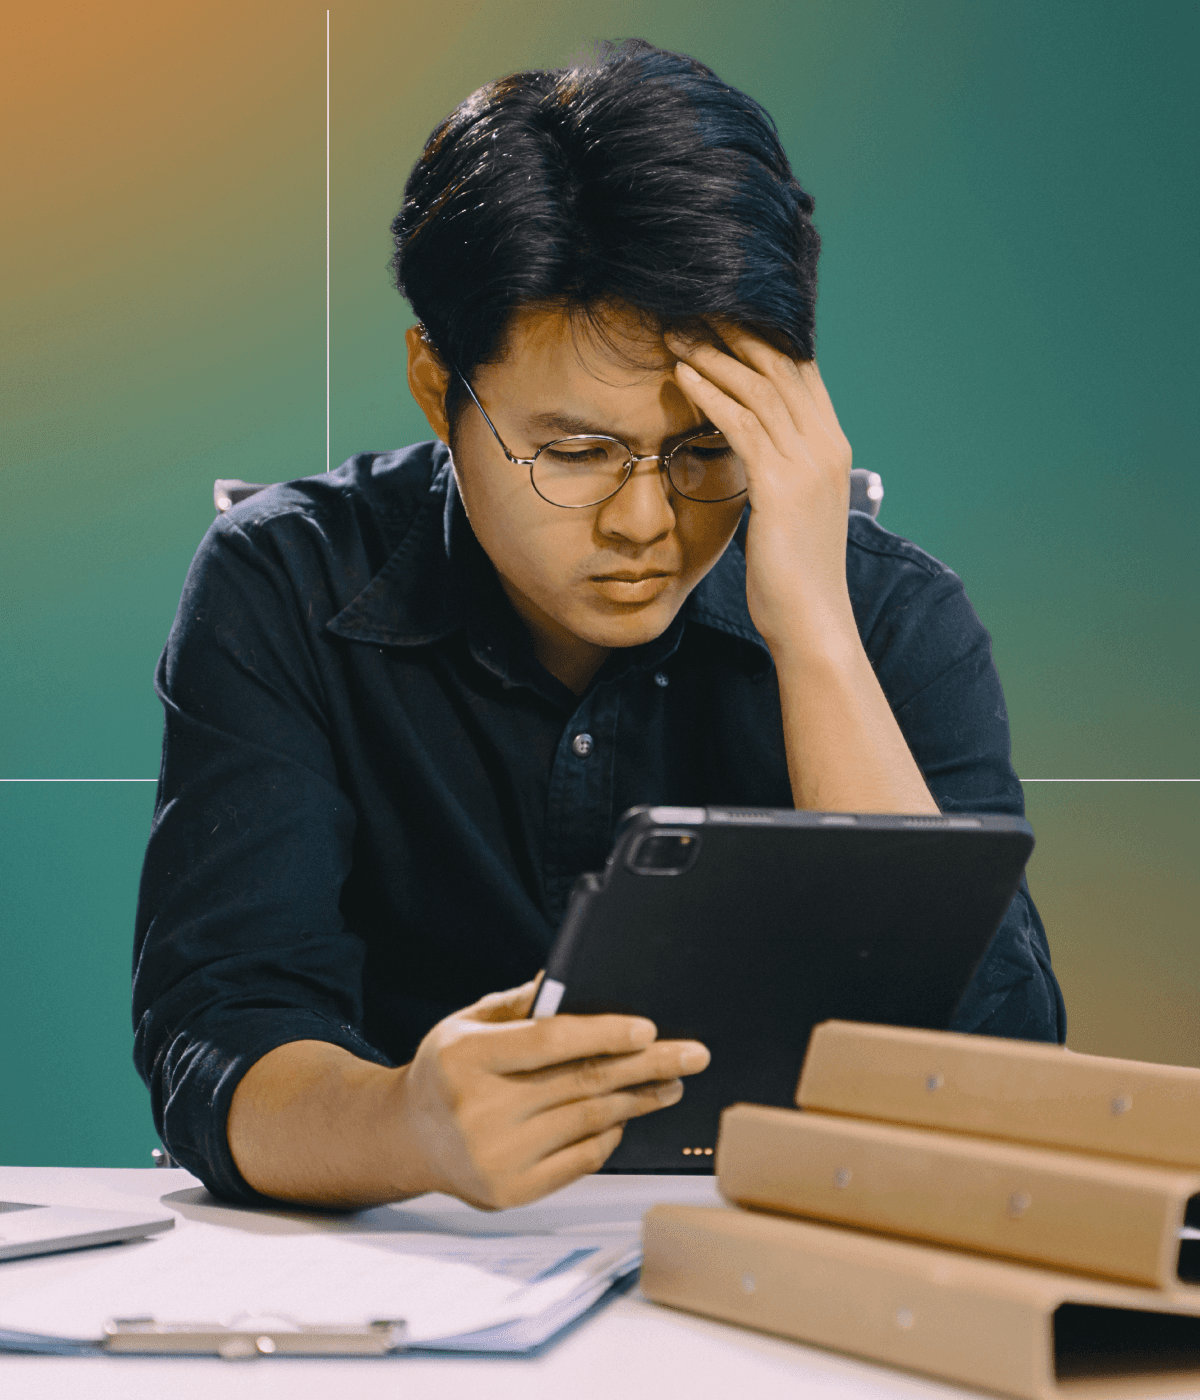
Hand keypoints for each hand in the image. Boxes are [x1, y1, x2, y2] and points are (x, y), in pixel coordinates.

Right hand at [391, 980, 709, 1209]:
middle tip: (692, 1055)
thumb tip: (569, 976)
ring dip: (638, 1100)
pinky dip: (610, 1135)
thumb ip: (521, 1003)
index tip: (648, 1028)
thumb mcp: (469, 1022)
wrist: (408, 1137)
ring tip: (670, 1083)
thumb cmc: (448, 1069)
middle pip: (582, 1083)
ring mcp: (495, 1156)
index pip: (548, 1042)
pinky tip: (627, 1116)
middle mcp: (478, 1110)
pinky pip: (580, 1159)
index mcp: (466, 1058)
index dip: (603, 1034)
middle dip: (647, 1066)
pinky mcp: (511, 1191)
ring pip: (589, 1121)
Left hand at [667, 328, 854, 657]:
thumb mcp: (790, 512)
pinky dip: (711, 394)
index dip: (762, 339)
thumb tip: (749, 451)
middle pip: (781, 367)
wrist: (812, 623)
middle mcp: (827, 446)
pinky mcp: (782, 486)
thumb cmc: (793, 576)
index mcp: (832, 448)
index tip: (721, 317)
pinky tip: (683, 376)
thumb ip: (776, 473)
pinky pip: (742, 425)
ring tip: (677, 334)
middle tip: (693, 309)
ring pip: (759, 388)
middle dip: (736, 333)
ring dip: (714, 355)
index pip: (800, 374)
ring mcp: (809, 464)